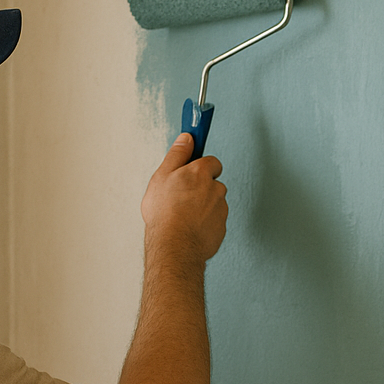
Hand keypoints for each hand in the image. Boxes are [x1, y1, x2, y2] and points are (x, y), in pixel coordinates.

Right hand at [140, 133, 227, 266]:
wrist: (174, 245)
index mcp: (201, 173)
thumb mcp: (162, 176)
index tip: (192, 171)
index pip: (212, 162)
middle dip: (202, 189)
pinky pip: (215, 222)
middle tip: (183, 198)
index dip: (201, 167)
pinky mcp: (221, 229)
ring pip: (215, 204)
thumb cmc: (165, 212)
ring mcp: (221, 210)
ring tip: (184, 217)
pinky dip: (206, 224)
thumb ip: (177, 155)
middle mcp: (216, 189)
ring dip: (204, 207)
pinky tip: (190, 229)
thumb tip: (187, 138)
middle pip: (214, 184)